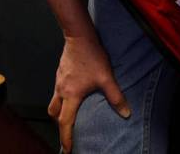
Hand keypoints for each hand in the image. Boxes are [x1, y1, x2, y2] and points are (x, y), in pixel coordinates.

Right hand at [48, 34, 129, 151]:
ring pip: (53, 102)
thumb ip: (116, 97)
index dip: (66, 137)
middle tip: (67, 133)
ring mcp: (58, 81)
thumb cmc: (91, 57)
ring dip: (59, 112)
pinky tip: (72, 95)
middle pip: (54, 113)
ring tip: (69, 115)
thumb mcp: (106, 78)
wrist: (79, 37)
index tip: (67, 148)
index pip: (65, 122)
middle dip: (59, 125)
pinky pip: (57, 91)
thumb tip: (126, 113)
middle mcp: (61, 90)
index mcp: (71, 95)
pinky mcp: (60, 73)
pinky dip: (61, 99)